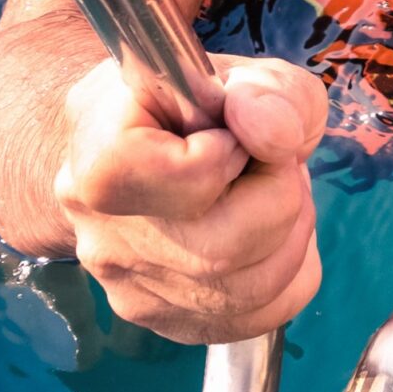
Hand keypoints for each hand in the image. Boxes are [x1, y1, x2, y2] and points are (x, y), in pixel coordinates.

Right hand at [53, 55, 326, 343]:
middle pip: (225, 250)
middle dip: (279, 196)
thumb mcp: (240, 72)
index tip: (226, 133)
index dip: (228, 152)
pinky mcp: (166, 319)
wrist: (135, 145)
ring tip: (266, 191)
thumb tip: (276, 135)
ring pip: (252, 289)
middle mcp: (104, 236)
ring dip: (291, 232)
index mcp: (100, 159)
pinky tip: (269, 230)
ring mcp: (130, 288)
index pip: (180, 180)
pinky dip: (292, 269)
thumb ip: (271, 93)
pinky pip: (264, 312)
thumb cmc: (190, 105)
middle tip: (267, 162)